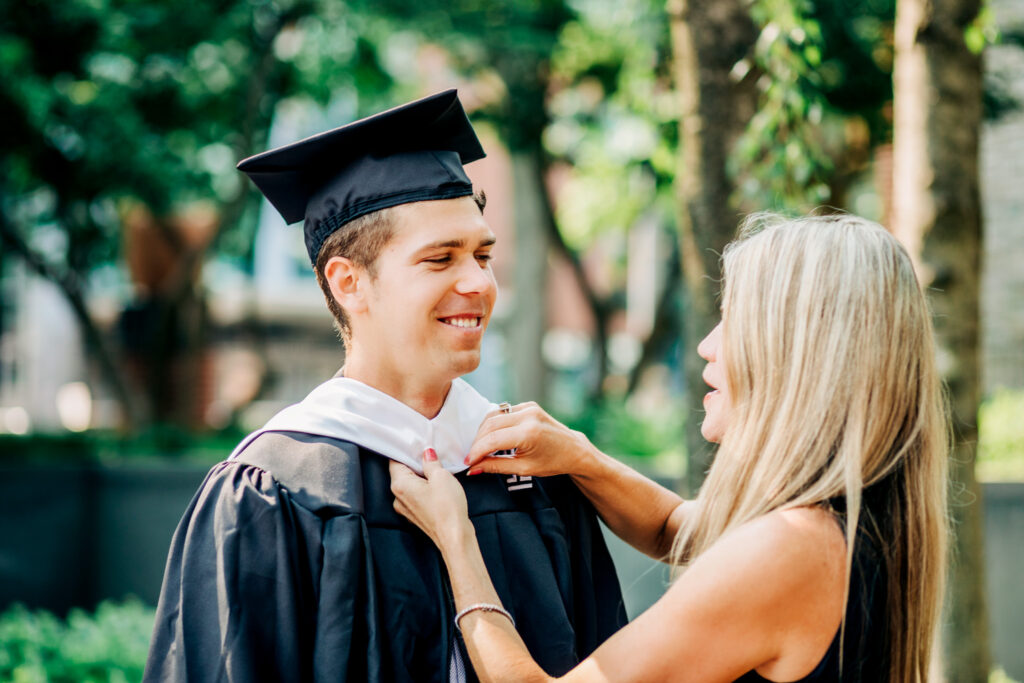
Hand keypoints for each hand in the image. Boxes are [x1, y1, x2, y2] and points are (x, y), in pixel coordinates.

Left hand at [390, 449, 471, 548]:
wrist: (454, 537)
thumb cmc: (447, 509)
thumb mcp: (441, 476)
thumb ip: (431, 462)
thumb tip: (426, 453)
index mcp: (400, 485)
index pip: (395, 460)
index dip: (406, 450)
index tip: (417, 443)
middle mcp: (398, 497)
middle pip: (402, 472)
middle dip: (415, 462)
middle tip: (430, 454)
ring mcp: (406, 508)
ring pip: (409, 484)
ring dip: (421, 476)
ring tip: (437, 471)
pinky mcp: (415, 514)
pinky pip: (415, 495)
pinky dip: (424, 488)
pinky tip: (437, 486)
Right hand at [465, 402, 597, 477]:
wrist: (574, 450)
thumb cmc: (553, 462)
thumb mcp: (524, 468)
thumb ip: (496, 466)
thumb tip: (473, 469)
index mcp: (529, 433)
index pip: (492, 440)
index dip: (477, 452)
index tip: (468, 463)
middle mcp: (528, 415)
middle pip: (489, 425)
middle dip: (477, 442)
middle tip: (472, 458)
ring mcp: (528, 407)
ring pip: (493, 415)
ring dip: (483, 432)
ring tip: (480, 449)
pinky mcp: (528, 405)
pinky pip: (503, 412)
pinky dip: (494, 424)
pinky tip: (492, 437)